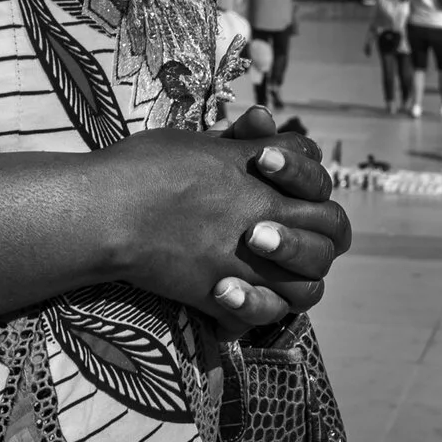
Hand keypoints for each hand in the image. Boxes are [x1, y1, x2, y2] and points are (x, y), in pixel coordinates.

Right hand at [99, 118, 348, 336]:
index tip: (268, 171)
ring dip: (296, 281)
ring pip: (310, 288)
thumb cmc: (144, 166)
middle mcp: (267, 219)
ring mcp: (248, 262)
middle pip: (334, 232)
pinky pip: (259, 320)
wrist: (107, 210)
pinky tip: (229, 298)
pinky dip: (250, 314)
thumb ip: (238, 139)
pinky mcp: (221, 296)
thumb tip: (264, 122)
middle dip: (319, 232)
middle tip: (282, 231)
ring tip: (266, 273)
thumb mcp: (198, 141)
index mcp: (263, 177)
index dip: (304, 175)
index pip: (318, 176)